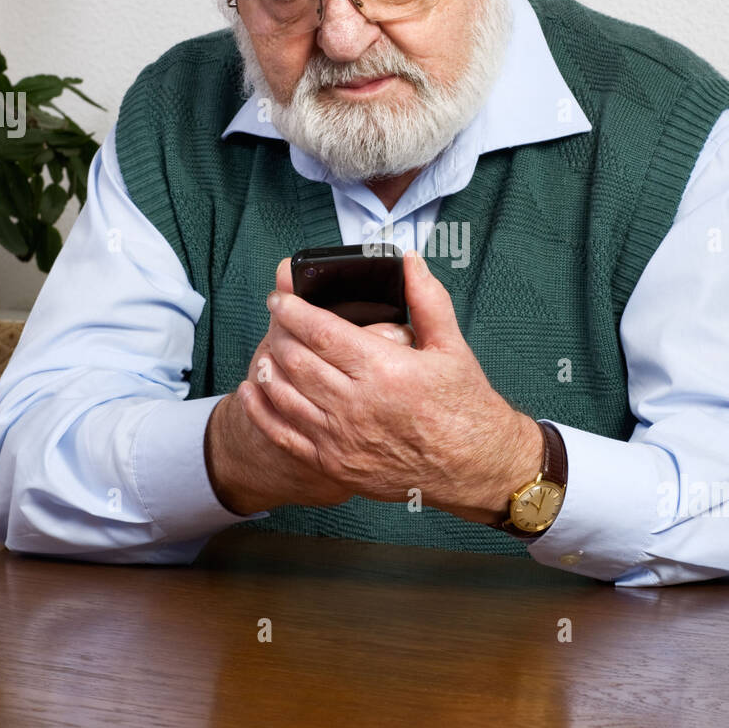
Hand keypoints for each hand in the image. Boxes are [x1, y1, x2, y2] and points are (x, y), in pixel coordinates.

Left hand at [245, 250, 542, 521]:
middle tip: (275, 319)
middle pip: (295, 360)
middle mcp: (357, 404)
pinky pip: (284, 435)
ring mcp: (342, 438)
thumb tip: (410, 260)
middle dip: (278, 333)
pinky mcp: (335, 464)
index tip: (280, 297)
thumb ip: (427, 299)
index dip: (293, 310)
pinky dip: (261, 410)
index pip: (320, 331)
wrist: (475, 467)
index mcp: (384, 369)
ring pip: (284, 395)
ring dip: (267, 368)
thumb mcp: (452, 345)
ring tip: (267, 350)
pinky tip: (253, 391)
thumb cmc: (465, 406)